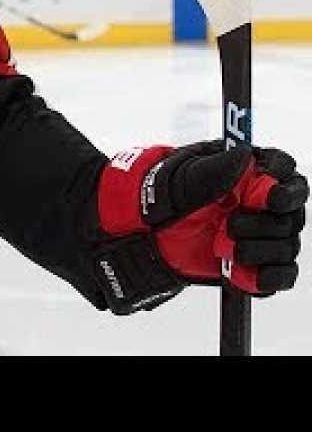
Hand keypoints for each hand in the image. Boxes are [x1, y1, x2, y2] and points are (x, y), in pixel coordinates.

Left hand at [91, 142, 305, 313]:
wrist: (140, 232)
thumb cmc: (161, 196)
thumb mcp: (184, 178)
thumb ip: (217, 168)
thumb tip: (246, 155)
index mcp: (248, 172)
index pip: (285, 170)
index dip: (284, 185)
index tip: (269, 197)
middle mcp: (260, 202)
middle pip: (291, 213)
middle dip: (265, 223)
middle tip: (231, 226)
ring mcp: (260, 233)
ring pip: (286, 244)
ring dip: (261, 249)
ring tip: (224, 248)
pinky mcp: (255, 264)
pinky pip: (281, 274)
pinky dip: (268, 277)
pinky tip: (245, 274)